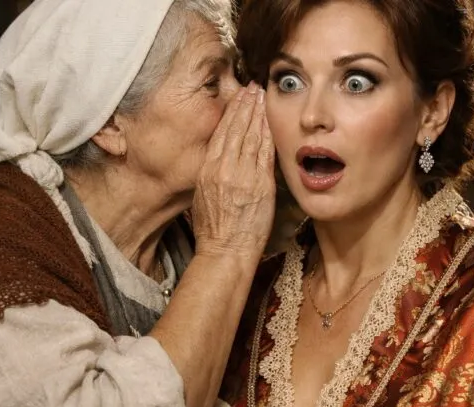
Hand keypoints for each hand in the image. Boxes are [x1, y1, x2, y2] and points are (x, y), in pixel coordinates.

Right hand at [191, 82, 275, 261]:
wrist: (226, 251)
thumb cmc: (214, 231)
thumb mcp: (202, 198)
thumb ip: (211, 176)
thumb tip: (218, 163)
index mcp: (207, 171)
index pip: (220, 134)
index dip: (230, 114)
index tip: (238, 98)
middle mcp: (222, 169)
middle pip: (234, 129)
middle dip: (244, 106)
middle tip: (251, 87)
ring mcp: (241, 175)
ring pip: (249, 136)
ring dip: (256, 113)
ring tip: (261, 95)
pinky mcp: (259, 184)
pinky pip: (264, 152)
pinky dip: (267, 133)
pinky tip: (270, 119)